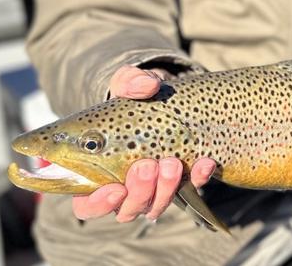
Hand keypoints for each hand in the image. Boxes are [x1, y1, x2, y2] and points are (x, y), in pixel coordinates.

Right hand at [72, 65, 216, 221]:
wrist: (165, 99)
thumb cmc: (134, 98)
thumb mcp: (127, 84)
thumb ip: (131, 82)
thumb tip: (146, 86)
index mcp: (96, 174)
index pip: (87, 205)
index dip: (99, 204)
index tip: (115, 189)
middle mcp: (123, 189)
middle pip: (127, 209)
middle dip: (139, 191)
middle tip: (147, 165)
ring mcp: (153, 189)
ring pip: (156, 206)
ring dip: (166, 189)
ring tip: (172, 163)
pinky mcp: (181, 182)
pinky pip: (190, 189)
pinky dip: (197, 178)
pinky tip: (205, 162)